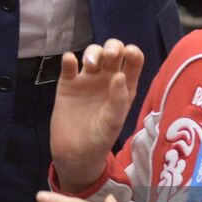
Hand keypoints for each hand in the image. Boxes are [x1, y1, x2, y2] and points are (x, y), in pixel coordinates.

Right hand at [50, 40, 143, 191]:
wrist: (74, 154)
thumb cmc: (100, 139)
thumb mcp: (113, 122)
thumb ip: (118, 99)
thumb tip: (120, 75)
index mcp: (124, 86)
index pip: (133, 61)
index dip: (133, 52)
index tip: (129, 52)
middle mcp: (107, 79)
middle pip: (112, 52)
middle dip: (112, 47)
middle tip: (109, 56)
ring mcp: (87, 80)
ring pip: (92, 54)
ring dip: (93, 52)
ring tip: (89, 64)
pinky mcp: (68, 84)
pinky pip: (69, 66)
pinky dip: (68, 59)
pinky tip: (69, 61)